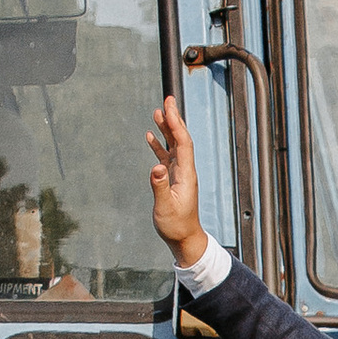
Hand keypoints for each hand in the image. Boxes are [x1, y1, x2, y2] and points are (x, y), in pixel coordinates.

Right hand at [146, 99, 203, 265]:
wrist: (184, 238)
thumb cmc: (176, 225)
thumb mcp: (165, 207)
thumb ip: (160, 186)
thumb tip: (156, 167)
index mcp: (186, 174)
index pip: (182, 143)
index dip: (176, 124)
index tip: (168, 107)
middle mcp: (185, 171)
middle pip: (181, 139)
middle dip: (174, 119)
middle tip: (167, 100)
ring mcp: (180, 174)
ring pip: (174, 145)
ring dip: (166, 129)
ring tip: (158, 112)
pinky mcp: (173, 179)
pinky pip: (166, 156)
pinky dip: (159, 145)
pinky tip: (151, 136)